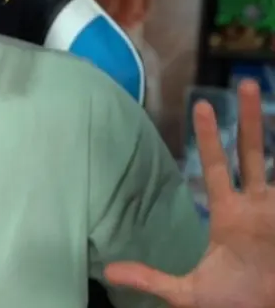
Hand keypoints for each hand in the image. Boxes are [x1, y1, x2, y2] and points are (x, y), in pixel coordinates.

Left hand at [104, 79, 274, 307]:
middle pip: (254, 152)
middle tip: (246, 82)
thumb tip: (109, 272)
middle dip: (250, 119)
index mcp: (229, 214)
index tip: (202, 106)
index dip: (209, 137)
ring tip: (266, 90)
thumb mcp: (188, 292)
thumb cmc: (233, 304)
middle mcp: (257, 205)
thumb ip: (151, 278)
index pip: (217, 166)